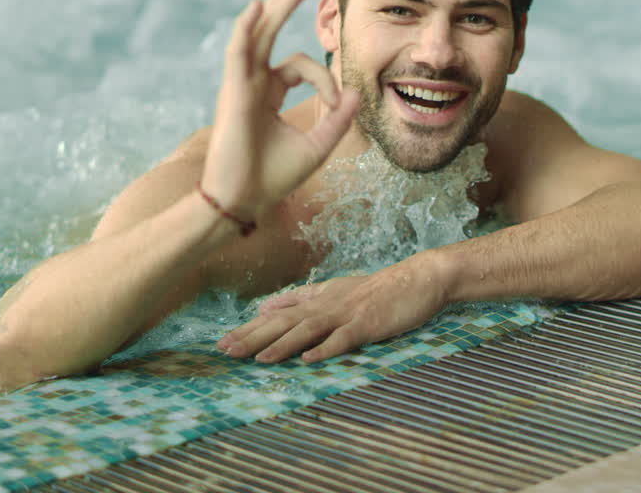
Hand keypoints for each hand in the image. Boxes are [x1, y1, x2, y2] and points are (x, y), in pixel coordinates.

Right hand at [201, 0, 359, 218]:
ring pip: (259, 33)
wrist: (243, 201)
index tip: (335, 103)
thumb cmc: (273, 178)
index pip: (301, 66)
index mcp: (270, 93)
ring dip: (279, 4)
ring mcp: (241, 83)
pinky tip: (260, 5)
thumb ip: (337, 119)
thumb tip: (355, 91)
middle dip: (288, 2)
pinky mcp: (232, 90)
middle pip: (272, 33)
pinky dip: (248, 27)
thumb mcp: (317, 145)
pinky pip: (239, 51)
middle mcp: (254, 82)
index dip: (325, 78)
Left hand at [216, 263, 448, 362]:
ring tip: (259, 359)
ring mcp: (346, 314)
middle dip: (253, 337)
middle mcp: (326, 305)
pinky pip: (344, 339)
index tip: (222, 342)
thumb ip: (300, 299)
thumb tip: (264, 306)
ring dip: (282, 345)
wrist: (417, 279)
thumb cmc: (377, 289)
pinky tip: (308, 360)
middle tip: (226, 352)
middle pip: (284, 323)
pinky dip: (325, 349)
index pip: (276, 315)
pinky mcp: (367, 324)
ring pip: (308, 330)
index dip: (249, 328)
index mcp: (317, 299)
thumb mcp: (333, 290)